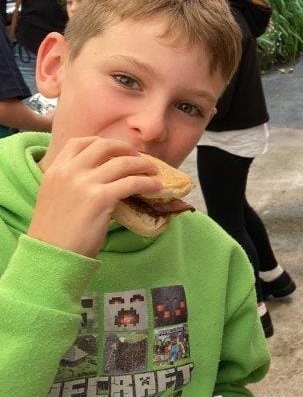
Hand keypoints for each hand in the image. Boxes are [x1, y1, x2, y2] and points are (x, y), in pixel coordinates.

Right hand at [28, 137, 160, 258]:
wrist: (52, 253)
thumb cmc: (57, 231)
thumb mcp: (56, 196)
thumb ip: (73, 181)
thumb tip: (105, 175)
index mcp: (55, 170)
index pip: (79, 142)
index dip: (102, 142)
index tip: (118, 149)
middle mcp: (68, 172)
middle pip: (104, 146)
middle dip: (126, 149)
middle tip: (139, 158)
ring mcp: (84, 183)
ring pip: (122, 163)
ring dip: (143, 165)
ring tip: (153, 172)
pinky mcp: (100, 198)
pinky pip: (132, 183)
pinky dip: (148, 183)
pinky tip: (156, 187)